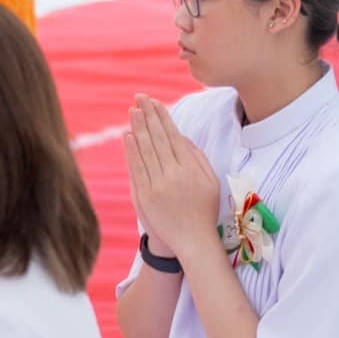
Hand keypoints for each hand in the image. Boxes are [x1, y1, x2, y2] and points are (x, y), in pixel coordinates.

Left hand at [125, 95, 221, 258]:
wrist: (191, 240)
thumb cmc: (204, 210)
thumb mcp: (210, 182)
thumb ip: (197, 157)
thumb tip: (181, 136)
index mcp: (191, 170)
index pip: (173, 136)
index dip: (163, 117)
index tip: (155, 101)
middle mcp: (173, 175)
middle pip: (157, 139)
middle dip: (148, 115)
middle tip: (140, 97)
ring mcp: (156, 185)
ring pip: (145, 150)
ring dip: (138, 128)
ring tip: (133, 110)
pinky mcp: (143, 195)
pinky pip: (136, 168)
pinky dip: (131, 151)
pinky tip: (128, 135)